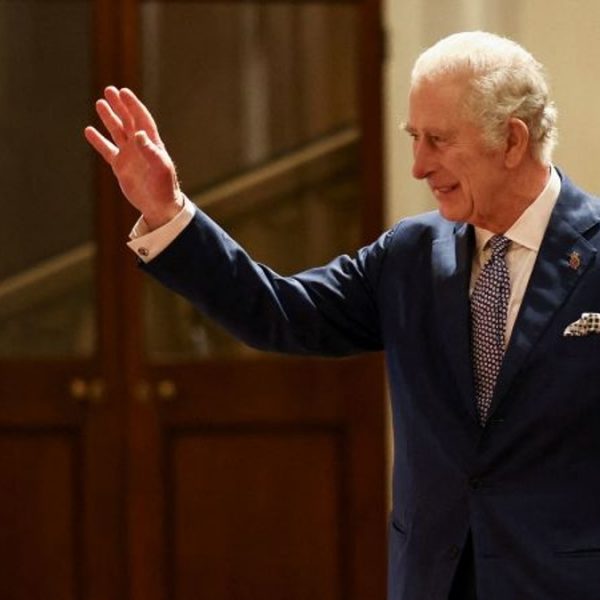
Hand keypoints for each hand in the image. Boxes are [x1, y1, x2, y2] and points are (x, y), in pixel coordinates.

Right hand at [84, 86, 182, 229]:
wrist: (159, 206)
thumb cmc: (164, 187)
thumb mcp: (160, 168)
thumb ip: (150, 151)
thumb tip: (140, 134)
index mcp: (152, 143)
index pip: (142, 119)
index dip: (133, 105)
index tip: (124, 92)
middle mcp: (140, 146)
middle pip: (128, 121)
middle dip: (119, 106)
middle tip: (109, 90)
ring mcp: (129, 156)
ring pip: (117, 132)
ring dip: (108, 118)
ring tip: (99, 103)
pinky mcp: (120, 167)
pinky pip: (107, 150)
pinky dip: (98, 141)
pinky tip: (89, 131)